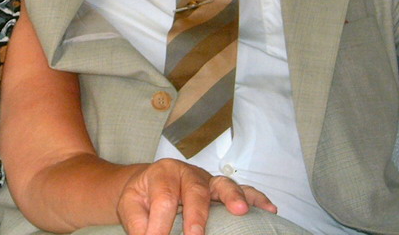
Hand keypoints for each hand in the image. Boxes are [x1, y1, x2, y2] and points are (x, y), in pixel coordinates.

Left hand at [117, 159, 276, 234]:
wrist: (148, 181)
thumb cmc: (142, 195)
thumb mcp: (130, 205)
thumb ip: (137, 223)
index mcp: (162, 174)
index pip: (163, 199)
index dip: (161, 225)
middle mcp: (187, 173)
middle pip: (194, 191)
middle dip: (197, 215)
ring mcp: (207, 181)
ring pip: (222, 185)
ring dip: (232, 197)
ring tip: (241, 210)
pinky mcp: (221, 190)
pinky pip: (242, 190)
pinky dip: (256, 198)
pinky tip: (268, 208)